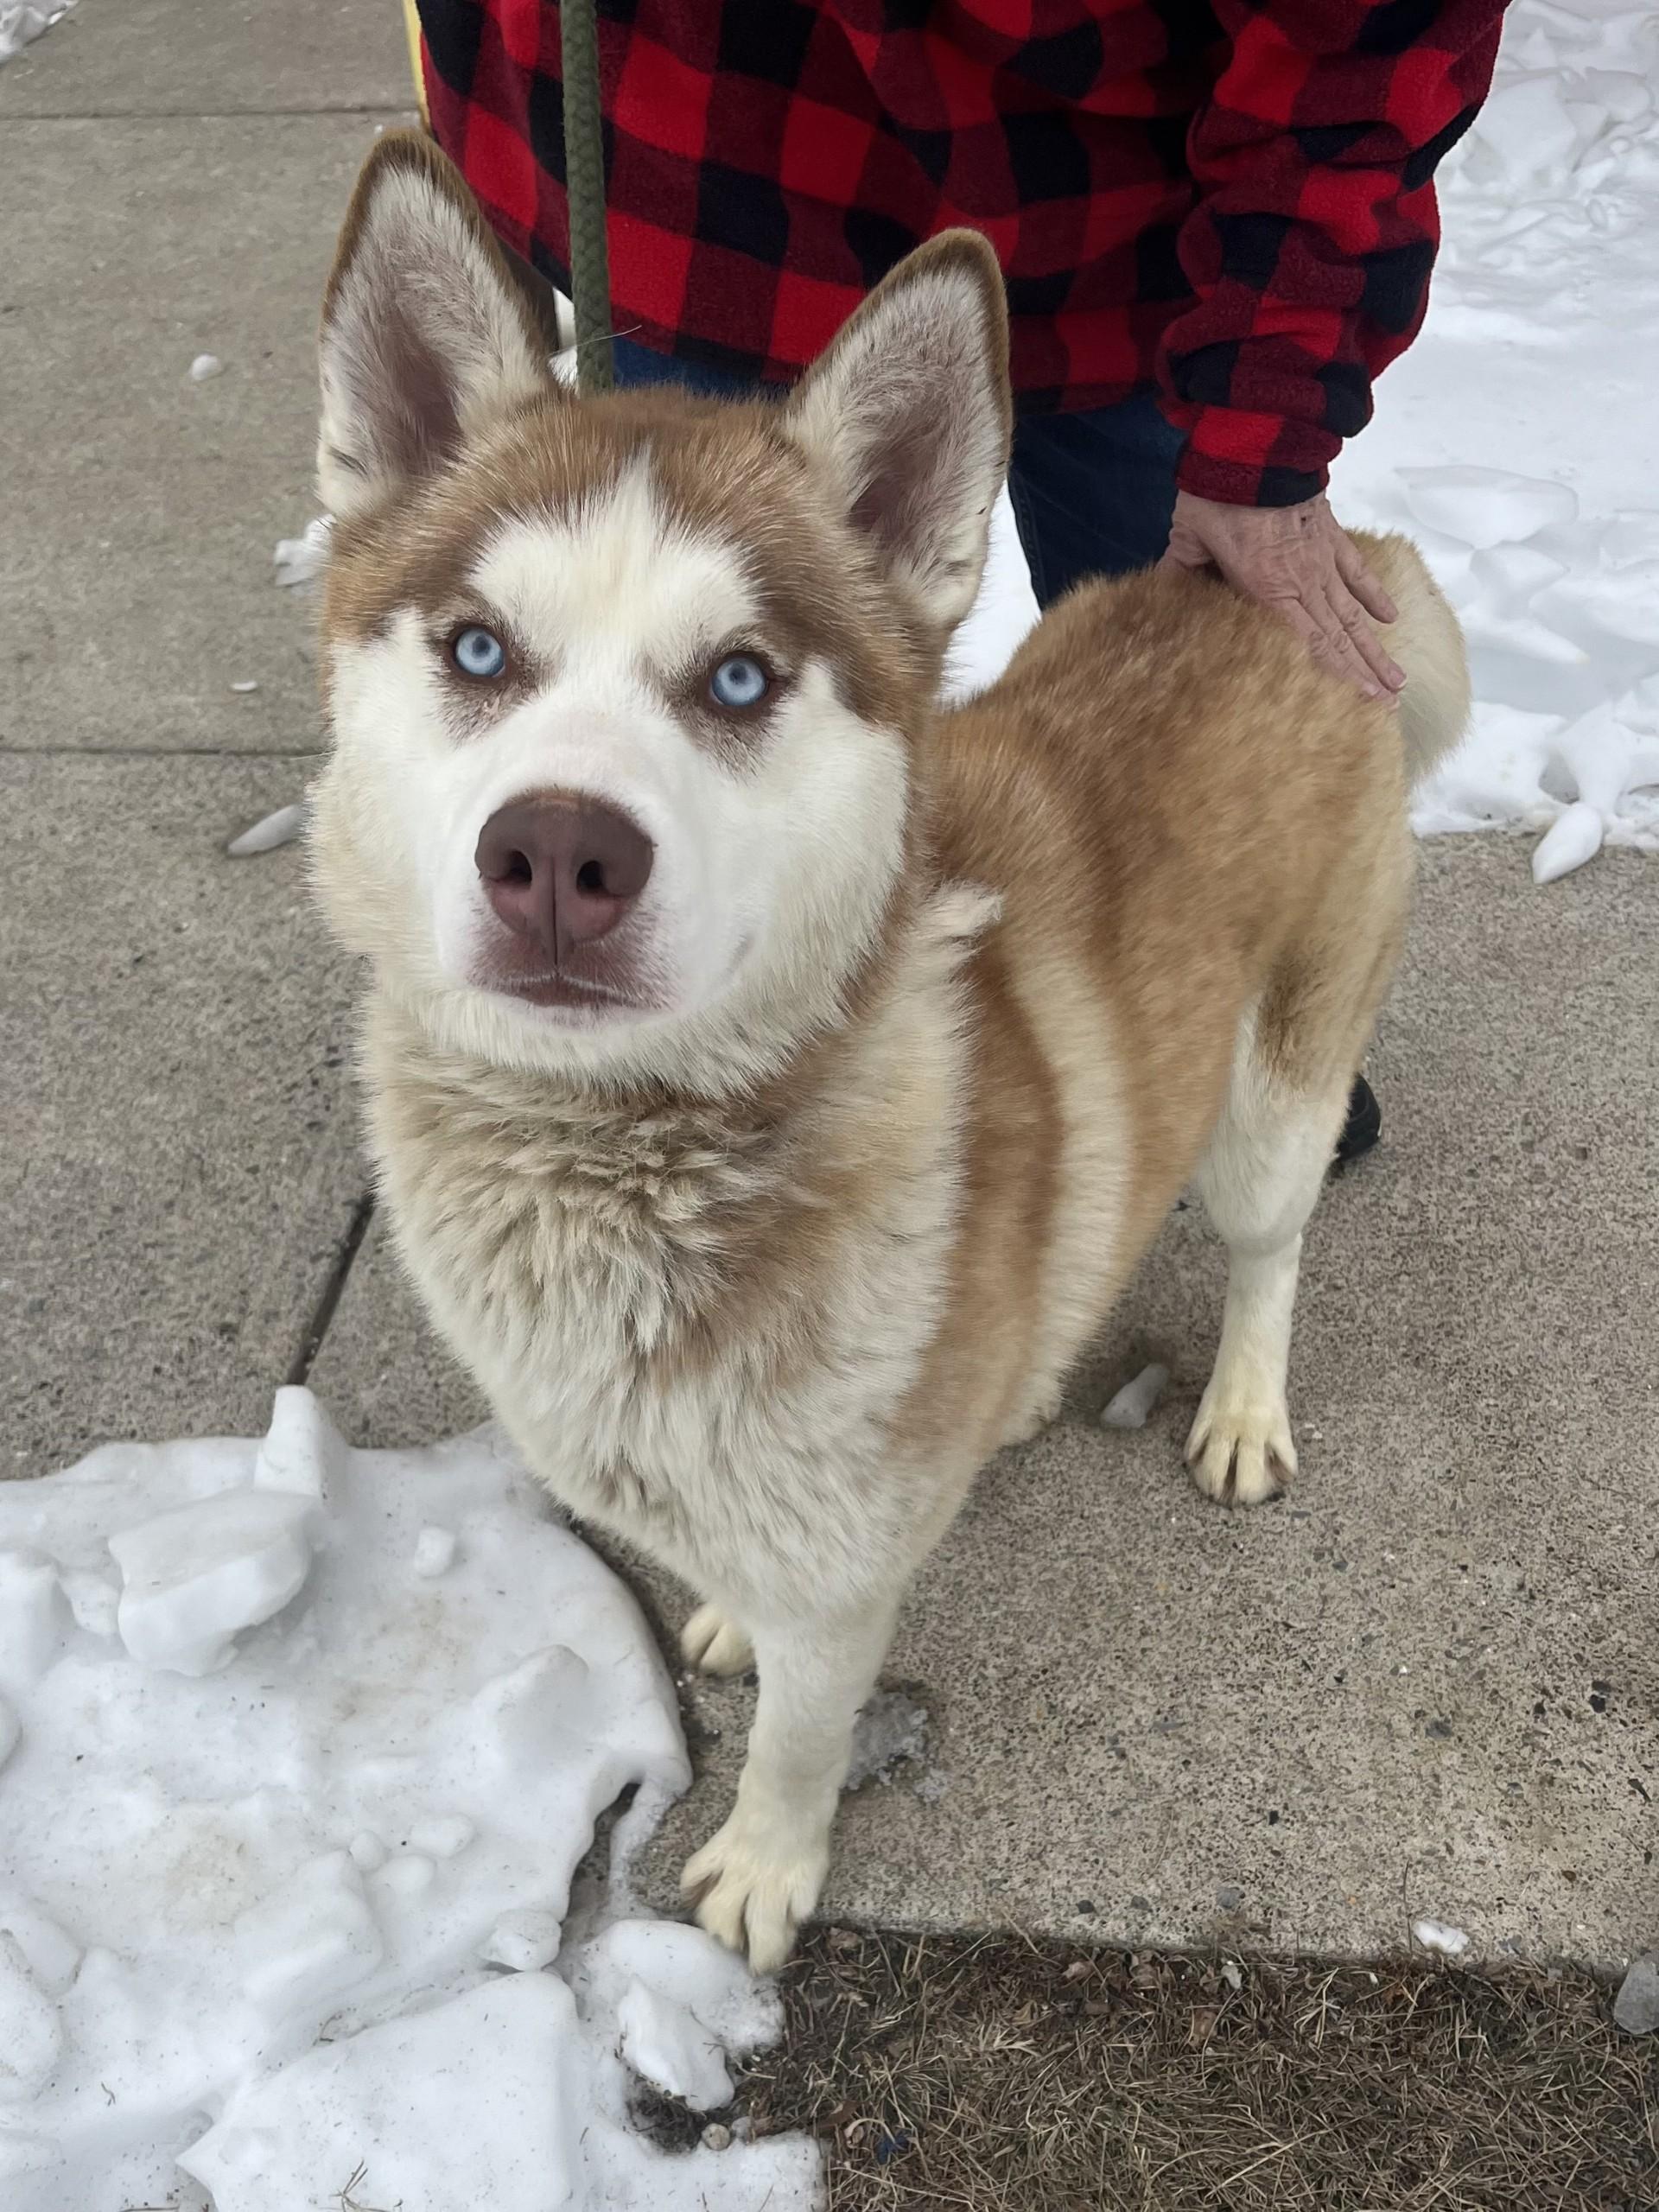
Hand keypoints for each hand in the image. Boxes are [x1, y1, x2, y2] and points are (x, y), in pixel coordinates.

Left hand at [1160, 491, 1405, 699]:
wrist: (1255, 440)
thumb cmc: (1217, 491)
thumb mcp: (1190, 537)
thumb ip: (1181, 574)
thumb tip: (1160, 600)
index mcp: (1269, 590)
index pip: (1308, 646)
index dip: (1335, 679)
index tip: (1356, 707)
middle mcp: (1304, 582)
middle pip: (1340, 638)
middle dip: (1364, 676)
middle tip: (1387, 709)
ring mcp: (1322, 559)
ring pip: (1355, 613)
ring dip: (1376, 648)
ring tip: (1398, 681)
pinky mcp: (1331, 535)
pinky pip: (1357, 571)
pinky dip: (1374, 595)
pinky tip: (1390, 619)